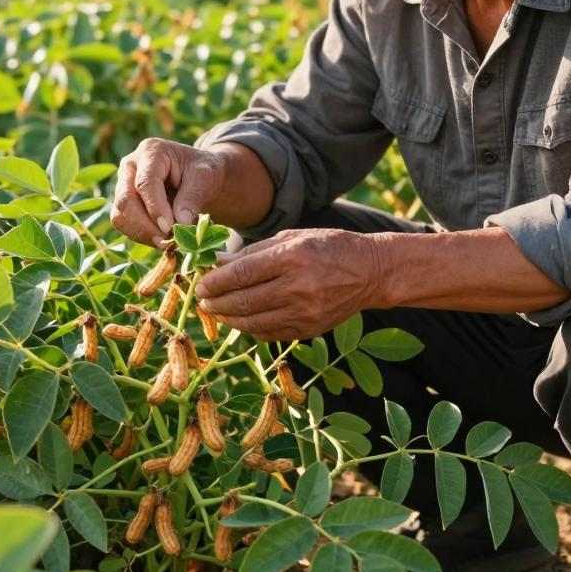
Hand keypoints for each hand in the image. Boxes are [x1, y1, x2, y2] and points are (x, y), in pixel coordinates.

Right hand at [110, 139, 227, 246]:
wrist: (199, 177)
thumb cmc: (203, 172)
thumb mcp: (206, 177)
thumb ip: (193, 196)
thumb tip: (180, 223)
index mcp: (151, 151)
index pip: (146, 182)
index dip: (155, 207)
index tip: (169, 229)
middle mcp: (131, 166)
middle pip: (126, 200)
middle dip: (145, 225)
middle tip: (167, 242)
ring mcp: (123, 185)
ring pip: (120, 215)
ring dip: (142, 234)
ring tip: (166, 243)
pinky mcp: (123, 203)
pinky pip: (124, 224)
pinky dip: (141, 236)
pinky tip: (160, 240)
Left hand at [195, 228, 383, 340]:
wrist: (370, 272)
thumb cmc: (328, 247)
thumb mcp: (292, 237)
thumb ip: (253, 252)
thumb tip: (217, 263)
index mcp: (291, 257)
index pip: (241, 273)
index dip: (215, 282)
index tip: (200, 285)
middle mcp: (297, 286)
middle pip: (243, 300)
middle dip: (216, 302)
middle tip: (203, 301)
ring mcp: (305, 312)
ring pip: (253, 322)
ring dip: (229, 318)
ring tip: (217, 312)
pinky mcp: (309, 330)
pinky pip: (270, 334)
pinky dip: (250, 328)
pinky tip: (241, 320)